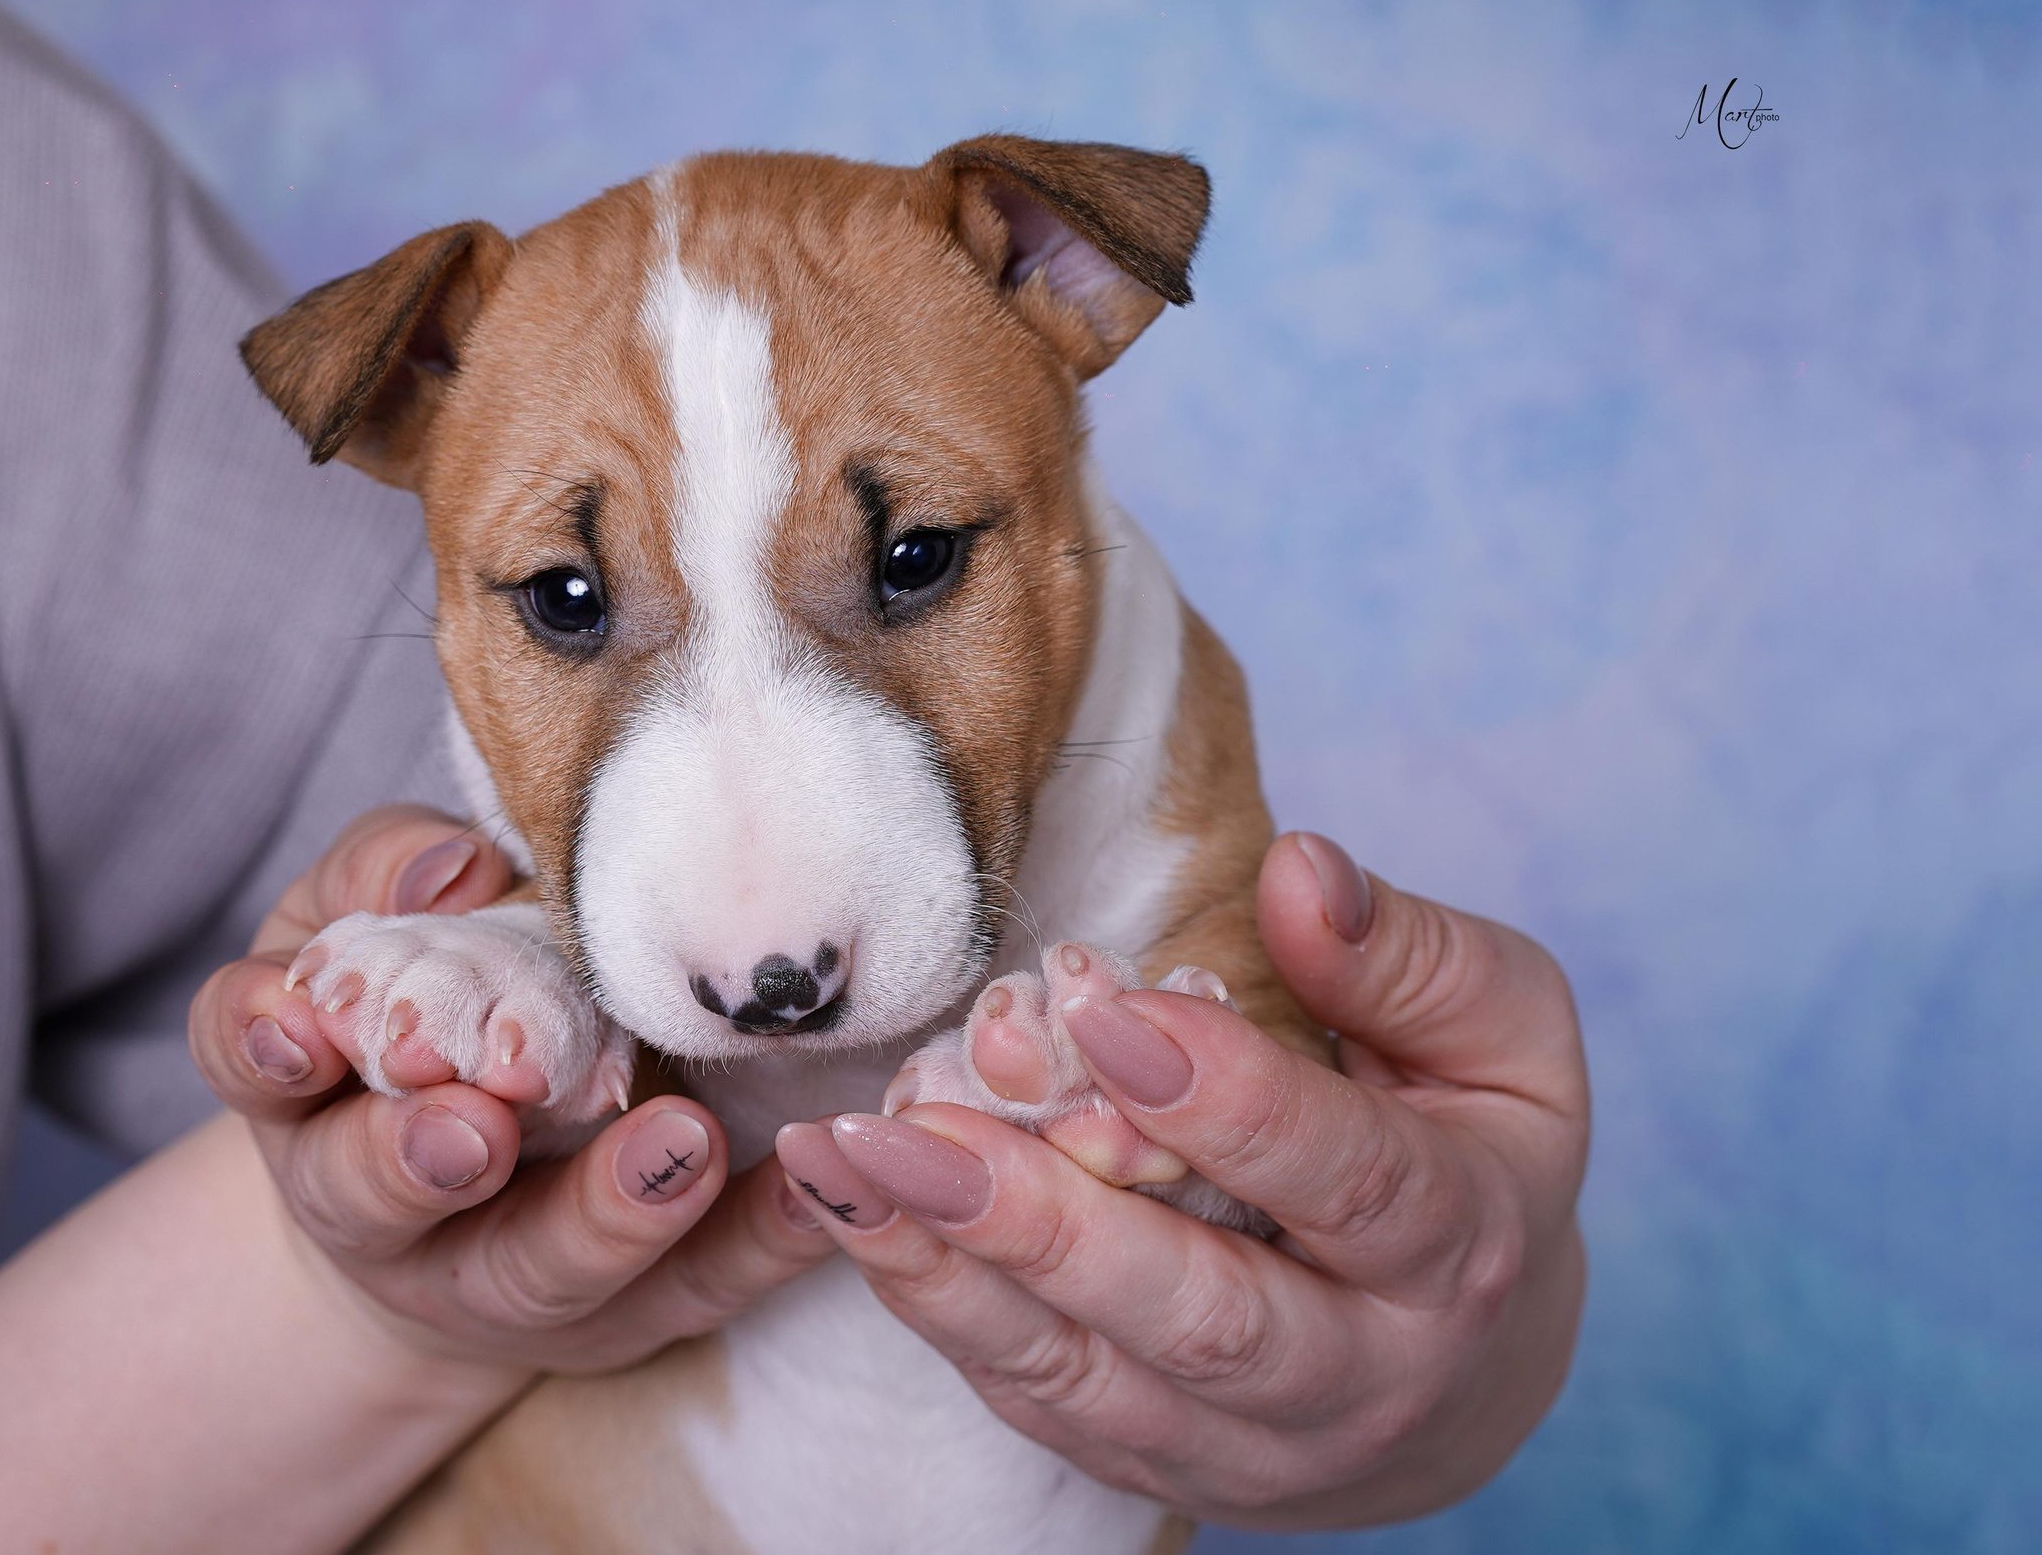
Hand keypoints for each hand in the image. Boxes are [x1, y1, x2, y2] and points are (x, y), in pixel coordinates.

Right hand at [189, 805, 833, 1373]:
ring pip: (539, 1268)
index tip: (309, 1025)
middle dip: (422, 1155)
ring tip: (679, 1143)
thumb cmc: (410, 1013)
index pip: (256, 1062)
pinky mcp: (628, 1314)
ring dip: (607, 1211)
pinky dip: (761, 1241)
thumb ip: (386, 874)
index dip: (266, 1043)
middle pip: (376, 1192)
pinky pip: (699, 1288)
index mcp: (303, 1089)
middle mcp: (379, 1204)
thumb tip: (454, 868)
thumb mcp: (362, 925)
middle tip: (481, 1117)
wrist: (447, 1199)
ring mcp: (501, 1276)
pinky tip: (818, 1189)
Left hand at [774, 832, 1588, 1527]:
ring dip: (950, 1269)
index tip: (1106, 1011)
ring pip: (1089, 1377)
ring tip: (840, 1157)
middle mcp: (1363, 1376)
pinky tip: (850, 1209)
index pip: (1348, 1179)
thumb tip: (1300, 871)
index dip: (1227, 1098)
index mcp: (1456, 1246)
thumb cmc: (1465, 1140)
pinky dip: (935, 1307)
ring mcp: (1250, 1446)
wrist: (1459, 1365)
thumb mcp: (1494, 1033)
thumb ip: (1405, 956)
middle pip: (1200, 1318)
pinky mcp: (1152, 1464)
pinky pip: (1033, 1399)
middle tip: (915, 1123)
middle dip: (1046, 1223)